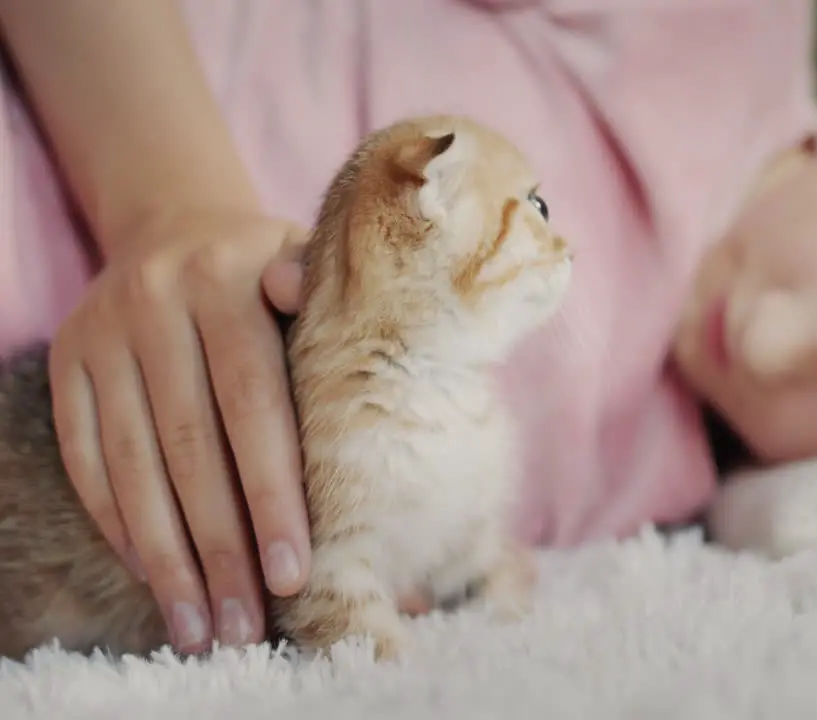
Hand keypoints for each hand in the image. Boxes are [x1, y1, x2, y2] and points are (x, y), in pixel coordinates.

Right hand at [49, 208, 311, 652]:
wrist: (179, 227)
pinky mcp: (66, 363)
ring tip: (201, 625)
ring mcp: (100, 335)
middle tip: (247, 622)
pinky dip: (120, 523)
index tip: (293, 571)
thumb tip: (325, 308)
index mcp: (226, 281)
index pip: (253, 405)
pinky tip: (154, 575)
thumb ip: (322, 300)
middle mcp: (153, 303)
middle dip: (221, 546)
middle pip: (189, 448)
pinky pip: (86, 458)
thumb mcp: (311, 265)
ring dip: (167, 557)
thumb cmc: (273, 272)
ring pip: (131, 465)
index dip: (272, 494)